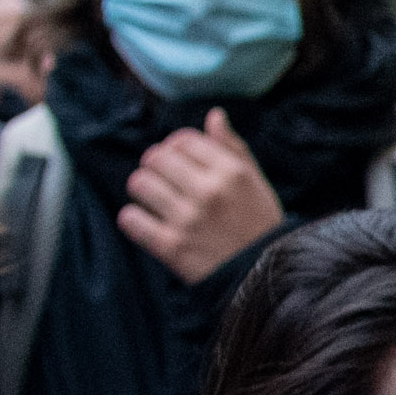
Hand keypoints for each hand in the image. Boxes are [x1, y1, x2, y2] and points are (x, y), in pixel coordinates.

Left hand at [120, 110, 288, 283]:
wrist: (265, 278)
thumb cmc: (259, 226)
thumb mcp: (256, 183)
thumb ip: (233, 148)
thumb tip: (214, 116)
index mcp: (231, 172)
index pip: (183, 139)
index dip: (176, 146)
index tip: (178, 160)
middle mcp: (208, 192)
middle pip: (156, 157)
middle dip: (155, 165)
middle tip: (162, 179)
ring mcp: (188, 219)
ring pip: (139, 184)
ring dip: (142, 189)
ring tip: (153, 199)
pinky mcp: (171, 247)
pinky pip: (131, 219)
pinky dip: (133, 219)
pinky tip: (145, 222)